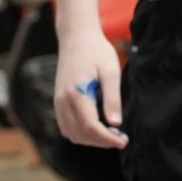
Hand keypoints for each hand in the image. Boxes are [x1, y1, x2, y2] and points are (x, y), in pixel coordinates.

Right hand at [54, 31, 125, 149]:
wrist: (76, 38)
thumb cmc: (97, 52)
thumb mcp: (111, 72)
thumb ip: (112, 99)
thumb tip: (116, 124)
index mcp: (77, 94)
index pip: (91, 127)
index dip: (108, 139)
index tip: (124, 142)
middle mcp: (63, 101)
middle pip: (81, 134)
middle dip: (102, 141)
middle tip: (121, 138)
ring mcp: (58, 102)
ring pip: (72, 134)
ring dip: (91, 140)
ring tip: (110, 134)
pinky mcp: (57, 101)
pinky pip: (66, 127)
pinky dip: (80, 133)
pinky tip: (96, 128)